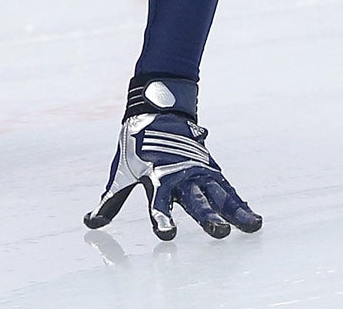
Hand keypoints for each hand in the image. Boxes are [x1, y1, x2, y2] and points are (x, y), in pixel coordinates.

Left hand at [84, 76, 261, 240]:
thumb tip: (90, 223)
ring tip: (251, 227)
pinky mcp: (210, 168)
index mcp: (156, 177)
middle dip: (206, 216)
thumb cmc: (135, 146)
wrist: (157, 109)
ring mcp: (198, 170)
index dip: (161, 219)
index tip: (167, 235)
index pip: (158, 203)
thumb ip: (110, 201)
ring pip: (219, 194)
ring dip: (234, 211)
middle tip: (218, 232)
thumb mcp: (121, 172)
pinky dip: (239, 204)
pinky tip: (252, 219)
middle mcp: (180, 175)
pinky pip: (227, 189)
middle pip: (195, 200)